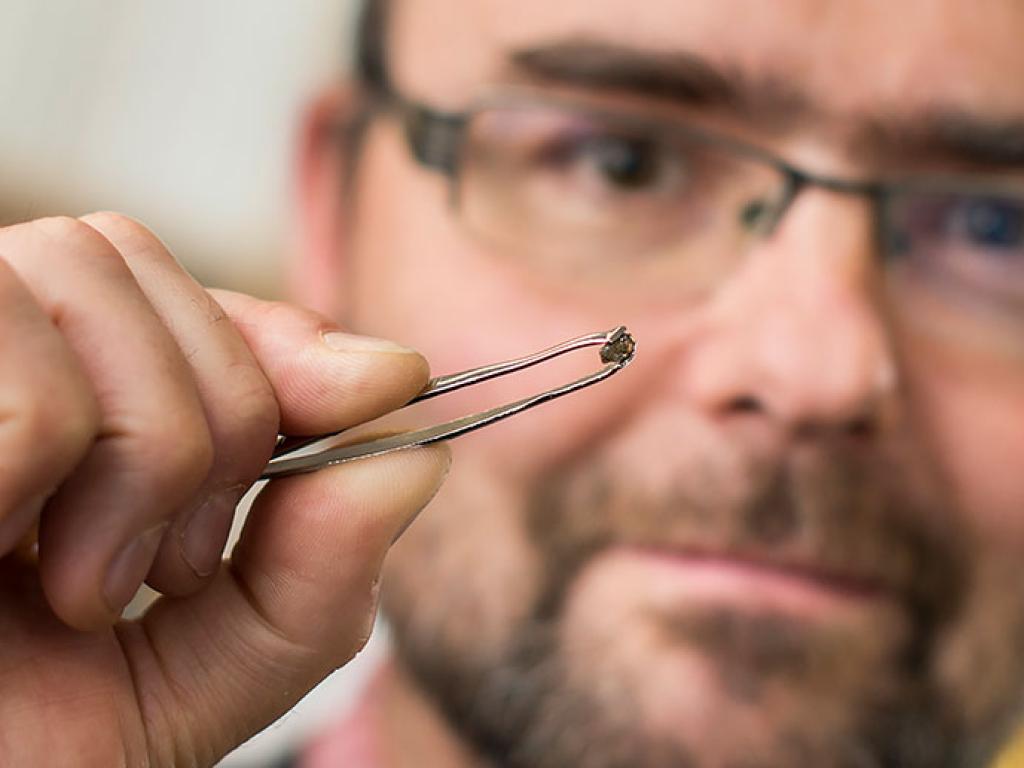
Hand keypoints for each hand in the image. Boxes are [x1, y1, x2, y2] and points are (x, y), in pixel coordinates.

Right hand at [0, 214, 450, 765]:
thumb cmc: (28, 747)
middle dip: (214, 418)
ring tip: (81, 589)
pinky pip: (29, 384)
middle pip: (135, 260)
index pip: (185, 299)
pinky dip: (38, 467)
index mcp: (66, 412)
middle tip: (165, 572)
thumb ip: (313, 579)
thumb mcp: (201, 673)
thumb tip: (413, 459)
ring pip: (84, 277)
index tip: (394, 385)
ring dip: (139, 454)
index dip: (289, 336)